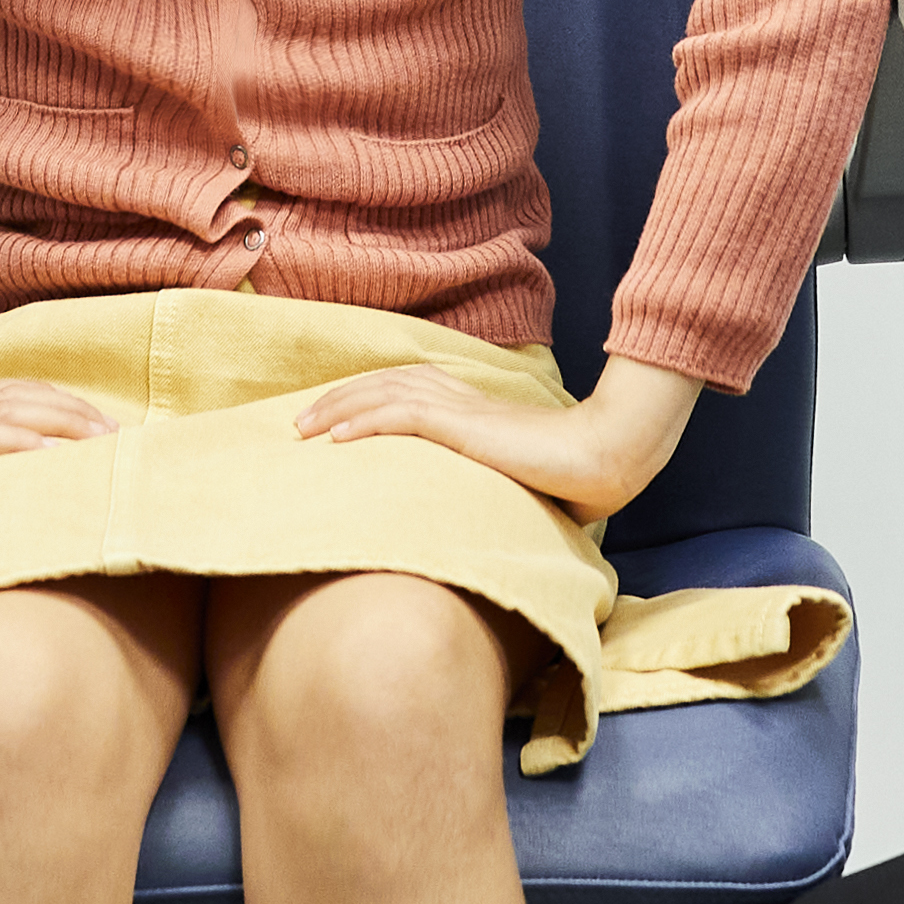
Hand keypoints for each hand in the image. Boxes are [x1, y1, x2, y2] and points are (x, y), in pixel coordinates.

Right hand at [0, 380, 111, 555]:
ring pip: (14, 411)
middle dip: (76, 411)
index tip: (94, 431)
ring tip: (106, 440)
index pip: (9, 401)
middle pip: (24, 398)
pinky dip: (22, 440)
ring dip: (65, 422)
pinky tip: (55, 451)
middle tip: (121, 434)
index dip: (55, 409)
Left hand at [289, 353, 699, 528]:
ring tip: (304, 428)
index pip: (401, 388)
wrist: (605, 457)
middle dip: (337, 400)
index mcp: (471, 406)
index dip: (361, 399)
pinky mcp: (467, 425)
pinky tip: (337, 440)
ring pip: (384, 395)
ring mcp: (463, 409)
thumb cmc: (571, 476)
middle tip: (297, 423)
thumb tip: (473, 519)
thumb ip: (488, 482)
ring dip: (339, 409)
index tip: (328, 421)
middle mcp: (461, 397)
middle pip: (383, 384)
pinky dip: (366, 423)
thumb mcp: (515, 477)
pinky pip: (404, 416)